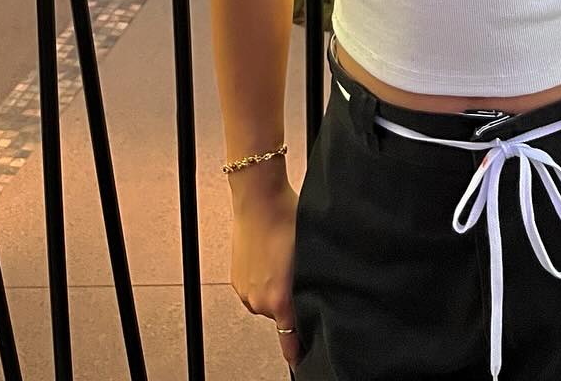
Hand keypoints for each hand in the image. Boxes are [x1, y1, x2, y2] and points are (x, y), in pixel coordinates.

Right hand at [229, 178, 301, 369]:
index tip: (303, 359)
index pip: (289, 342)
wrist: (259, 200)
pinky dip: (263, 280)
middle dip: (290, 304)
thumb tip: (323, 297)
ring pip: (266, 302)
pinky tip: (270, 258)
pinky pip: (254, 290)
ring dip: (275, 291)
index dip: (298, 351)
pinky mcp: (237, 280)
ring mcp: (246, 291)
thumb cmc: (287, 219)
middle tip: (298, 278)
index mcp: (280, 300)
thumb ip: (315, 284)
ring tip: (282, 263)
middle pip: (280, 317)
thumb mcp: (311, 255)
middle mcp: (259, 301)